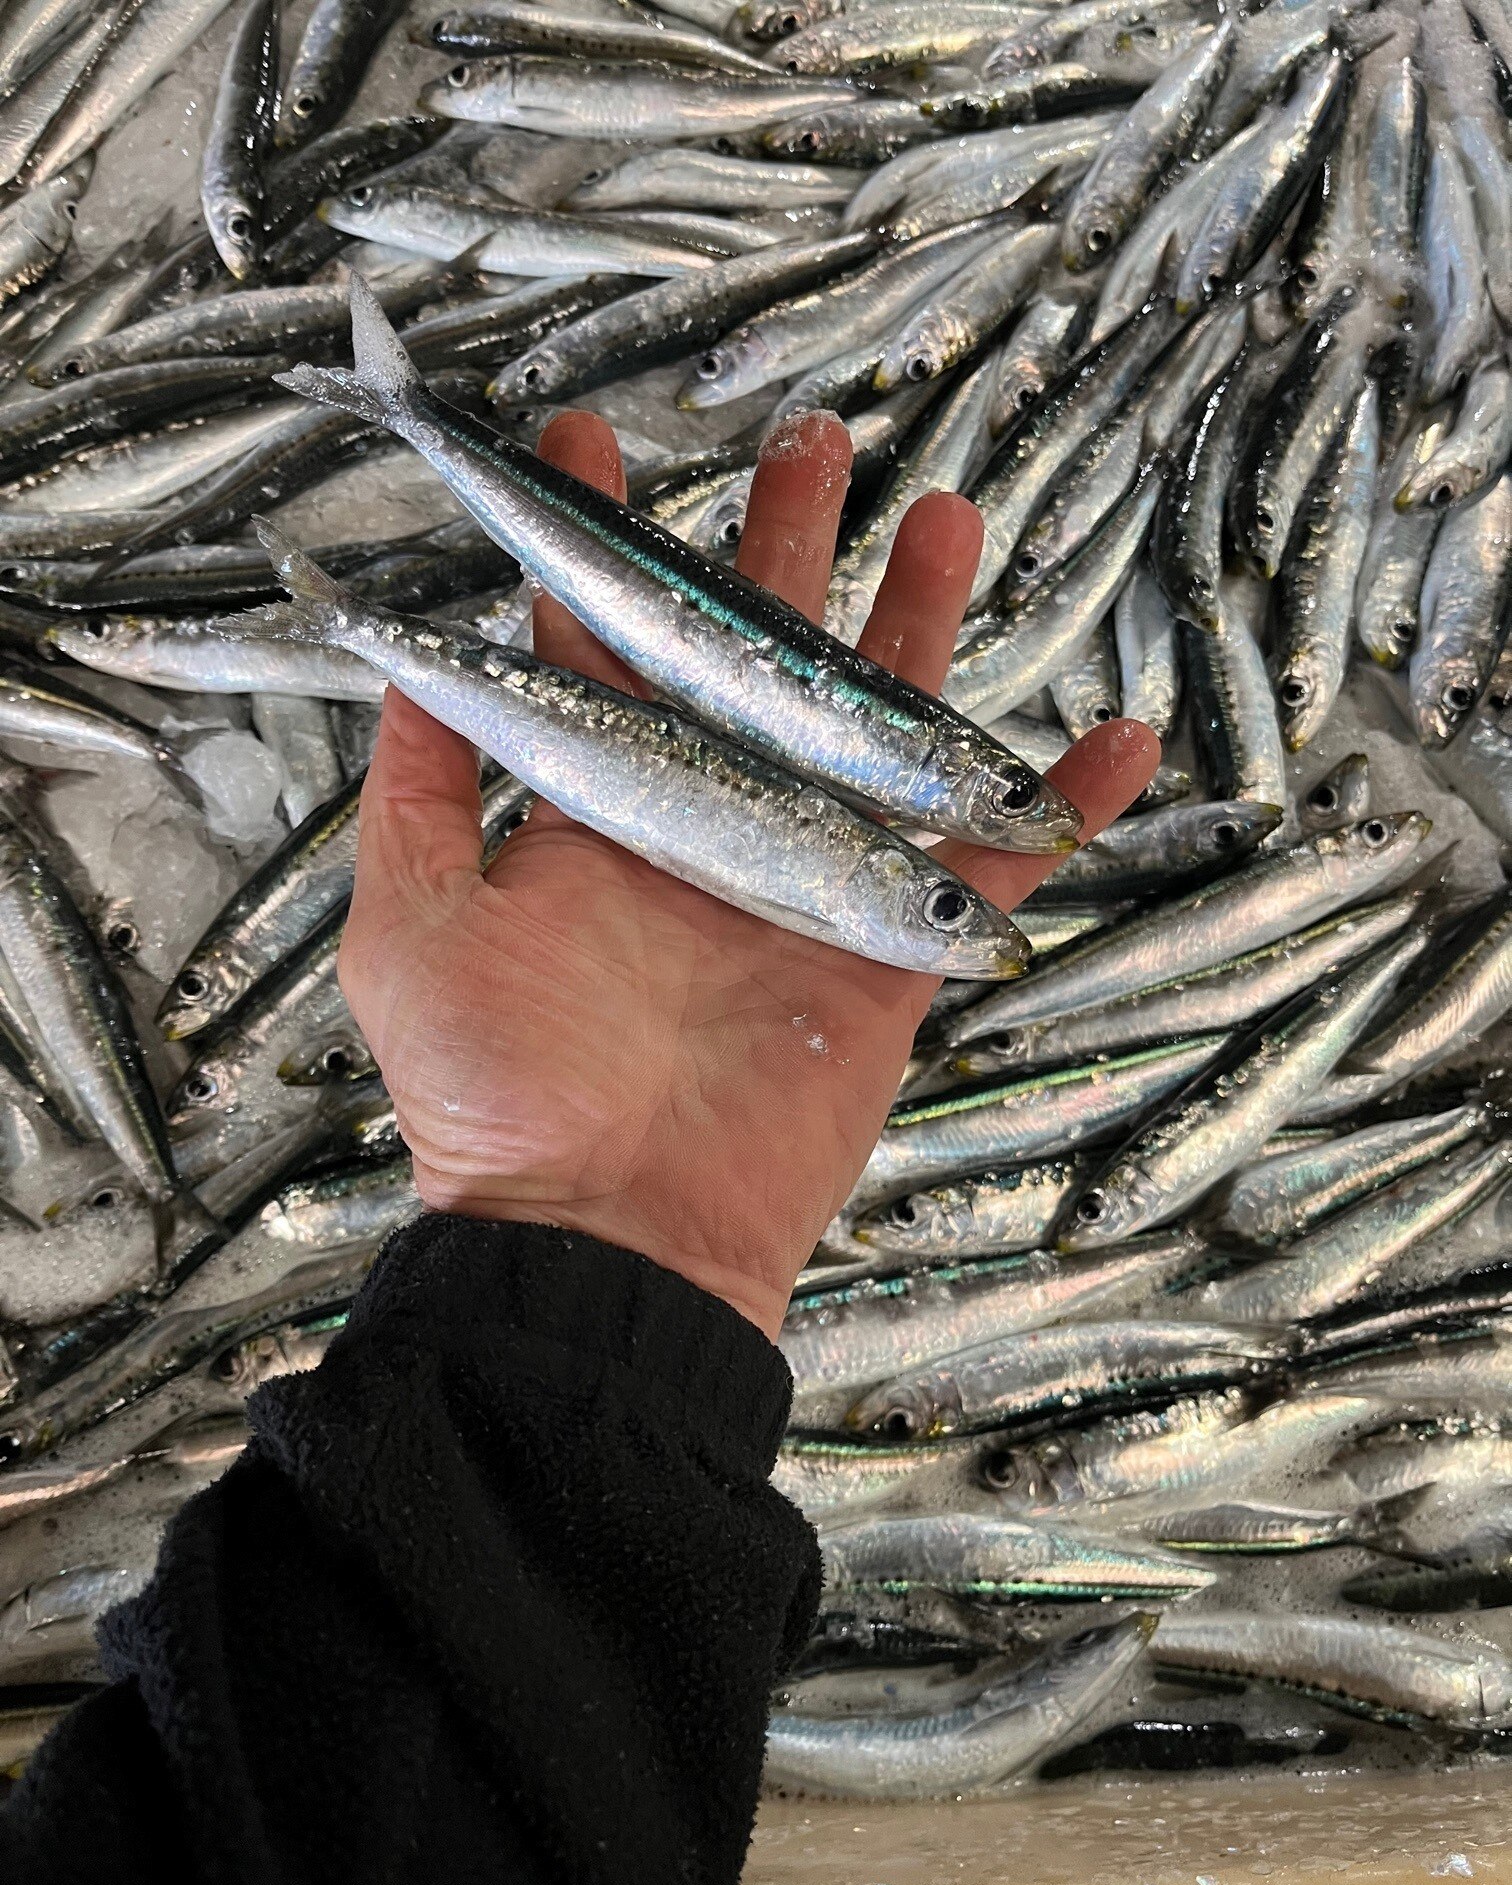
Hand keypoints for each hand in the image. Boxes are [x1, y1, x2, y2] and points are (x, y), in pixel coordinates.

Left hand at [337, 411, 1159, 1339]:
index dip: (601, 544)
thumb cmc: (499, 1091)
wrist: (608, 1232)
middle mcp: (710, 825)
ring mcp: (807, 881)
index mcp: (601, 811)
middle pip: (759, 659)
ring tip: (942, 517)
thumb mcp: (412, 924)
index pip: (605, 646)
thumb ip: (418, 789)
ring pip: (877, 728)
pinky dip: (1060, 811)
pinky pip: (994, 869)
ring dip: (917, 628)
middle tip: (811, 444)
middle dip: (783, 548)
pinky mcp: (889, 950)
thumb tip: (398, 655)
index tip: (593, 441)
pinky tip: (1118, 739)